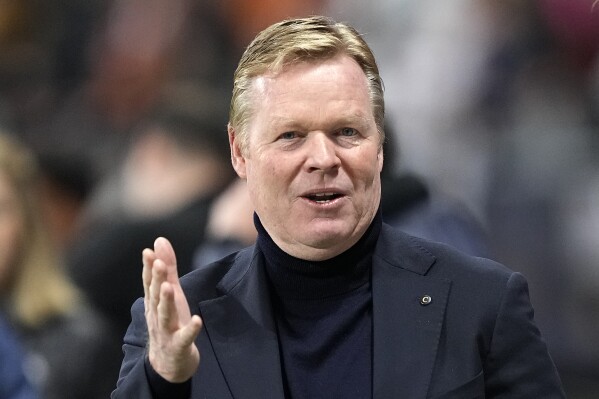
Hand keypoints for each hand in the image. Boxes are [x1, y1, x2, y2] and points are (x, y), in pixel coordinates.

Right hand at [142, 237, 202, 381]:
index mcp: (154, 303)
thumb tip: (159, 240)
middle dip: (156, 279)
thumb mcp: (169, 294)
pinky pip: (185, 338)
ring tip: (169, 287)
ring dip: (166, 301)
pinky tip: (198, 320)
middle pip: (155, 296)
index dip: (148, 267)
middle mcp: (157, 315)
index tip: (147, 251)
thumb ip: (167, 268)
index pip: (149, 283)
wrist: (168, 364)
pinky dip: (191, 330)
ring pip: (165, 315)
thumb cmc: (170, 323)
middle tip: (157, 263)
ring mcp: (166, 332)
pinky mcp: (179, 346)